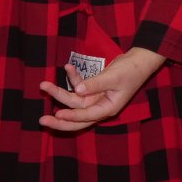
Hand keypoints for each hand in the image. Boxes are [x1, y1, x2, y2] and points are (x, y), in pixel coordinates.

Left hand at [38, 47, 163, 131]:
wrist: (139, 60)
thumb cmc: (130, 71)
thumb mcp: (113, 77)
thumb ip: (95, 84)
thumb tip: (78, 90)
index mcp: (108, 108)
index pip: (86, 116)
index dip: (72, 116)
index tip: (58, 114)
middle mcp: (100, 106)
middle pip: (77, 117)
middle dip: (59, 119)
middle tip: (42, 120)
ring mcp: (96, 98)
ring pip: (74, 100)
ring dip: (60, 92)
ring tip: (44, 85)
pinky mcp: (94, 88)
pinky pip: (80, 86)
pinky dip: (73, 78)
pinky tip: (67, 67)